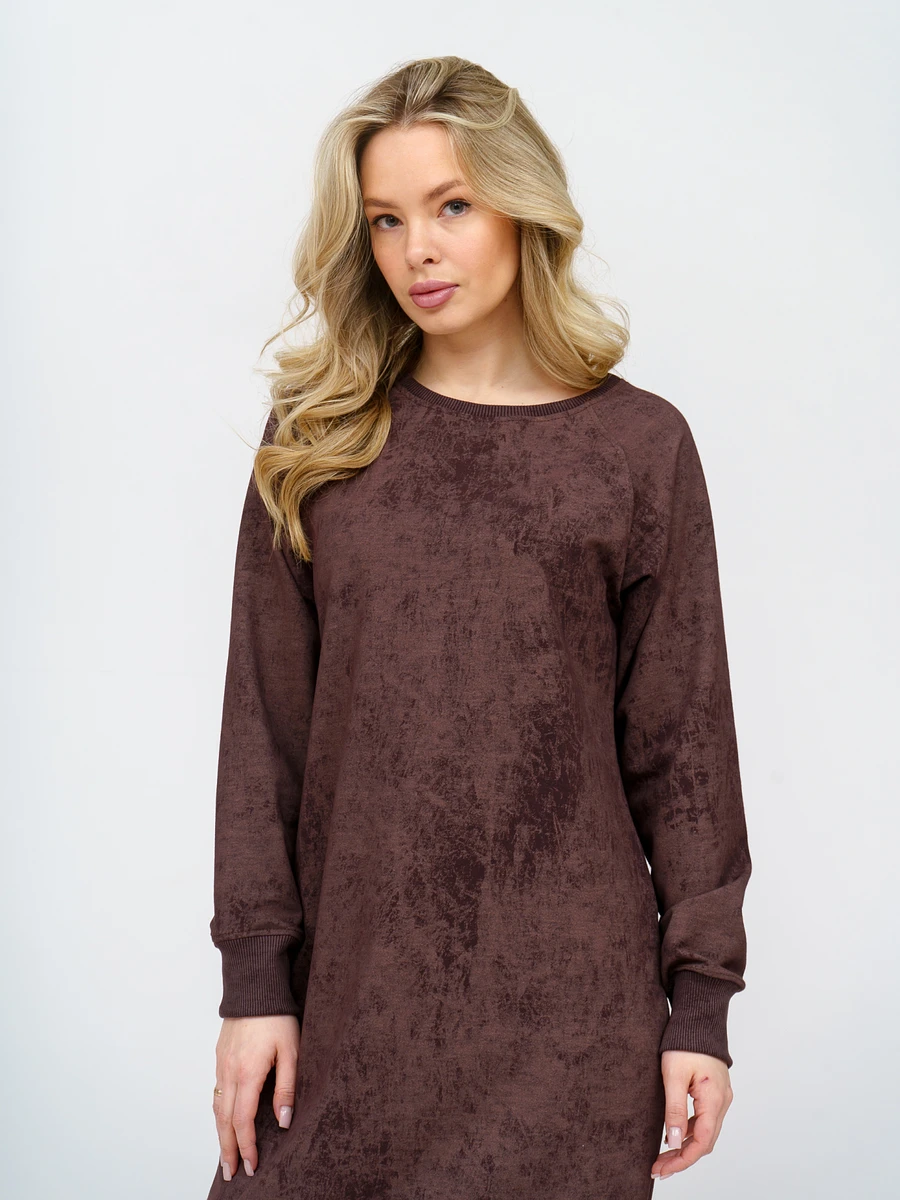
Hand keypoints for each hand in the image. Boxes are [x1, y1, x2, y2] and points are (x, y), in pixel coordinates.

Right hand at [212, 1014, 299, 1180]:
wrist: (255, 985)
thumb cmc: (277, 1016)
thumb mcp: (292, 1050)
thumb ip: (287, 1087)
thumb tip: (283, 1121)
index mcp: (247, 1073)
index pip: (243, 1121)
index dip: (247, 1147)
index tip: (252, 1166)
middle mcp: (229, 1072)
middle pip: (224, 1121)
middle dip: (227, 1150)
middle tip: (231, 1173)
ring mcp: (221, 1064)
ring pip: (217, 1108)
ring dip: (220, 1134)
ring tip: (226, 1154)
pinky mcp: (220, 1056)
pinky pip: (216, 1092)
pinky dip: (218, 1113)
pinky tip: (224, 1120)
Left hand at [650, 1049, 732, 1181]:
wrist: (698, 1018)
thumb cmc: (685, 1042)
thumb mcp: (674, 1076)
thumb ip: (674, 1110)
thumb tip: (674, 1141)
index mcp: (714, 1099)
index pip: (702, 1141)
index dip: (683, 1159)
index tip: (663, 1169)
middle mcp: (722, 1101)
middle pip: (705, 1141)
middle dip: (682, 1158)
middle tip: (659, 1167)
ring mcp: (720, 1097)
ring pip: (705, 1132)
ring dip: (686, 1146)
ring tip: (663, 1157)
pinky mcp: (714, 1092)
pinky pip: (704, 1120)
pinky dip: (690, 1131)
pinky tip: (674, 1135)